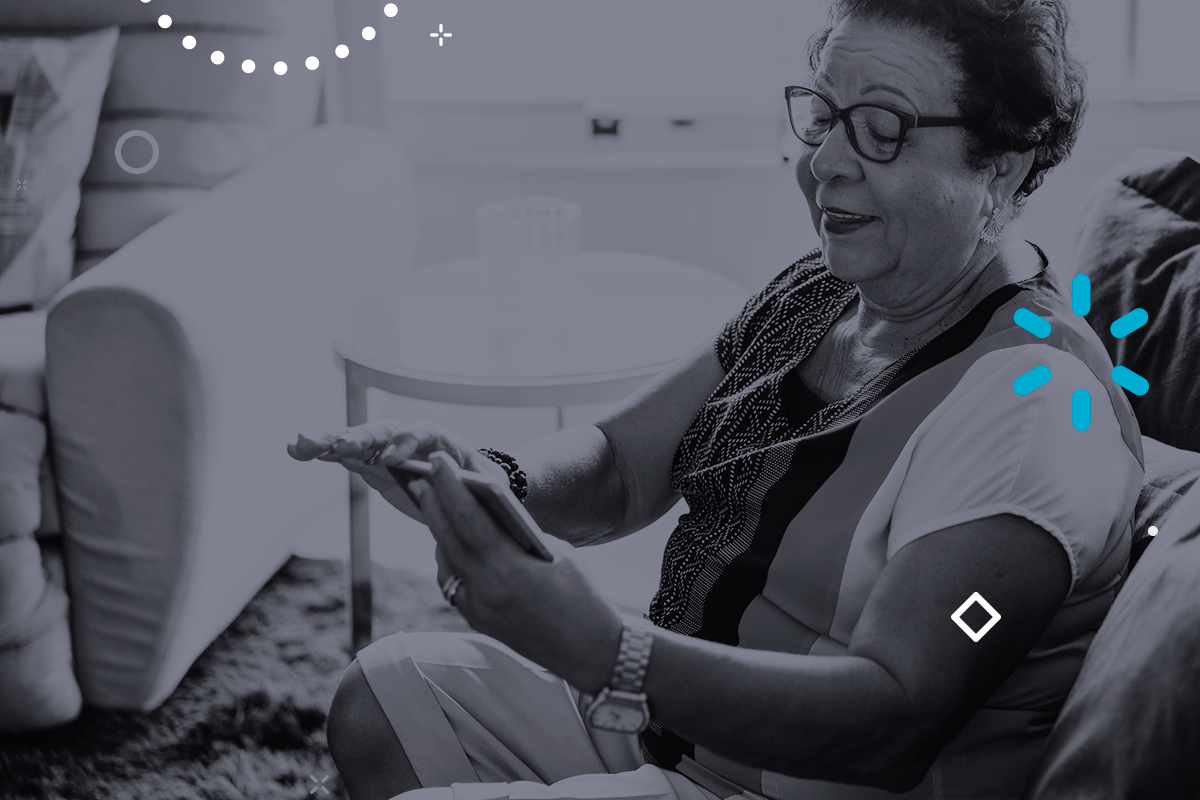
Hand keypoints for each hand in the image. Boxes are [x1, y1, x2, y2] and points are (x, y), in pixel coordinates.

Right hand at [287, 421, 506, 520]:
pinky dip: (322, 450)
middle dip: (362, 438)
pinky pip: (343, 453)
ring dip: (330, 440)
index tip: (393, 458)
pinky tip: (296, 449)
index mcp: (441, 440)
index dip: (407, 444)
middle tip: (340, 446)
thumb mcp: (484, 494)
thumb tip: (462, 520)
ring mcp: (386, 447)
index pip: (423, 434)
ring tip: (302, 444)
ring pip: (357, 439)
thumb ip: (471, 500)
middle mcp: (409, 437)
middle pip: (383, 432)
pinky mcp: (369, 461)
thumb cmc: (479, 489)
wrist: (467, 484)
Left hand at [414, 452, 621, 692]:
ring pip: (446, 560)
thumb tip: (487, 513)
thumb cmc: (582, 594)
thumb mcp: (556, 553)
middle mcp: (487, 591)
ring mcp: (478, 609)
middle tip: (419, 476)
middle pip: (448, 538)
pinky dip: (450, 557)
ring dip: (438, 529)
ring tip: (431, 502)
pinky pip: (454, 581)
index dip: (450, 487)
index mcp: (510, 569)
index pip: (469, 519)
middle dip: (433, 503)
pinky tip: (450, 540)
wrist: (591, 650)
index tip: (436, 462)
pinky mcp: (477, 620)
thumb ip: (518, 535)